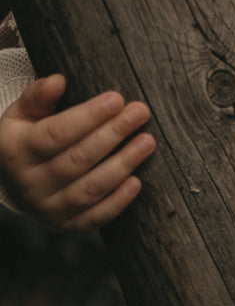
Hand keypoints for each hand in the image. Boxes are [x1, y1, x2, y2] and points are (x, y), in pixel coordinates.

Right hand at [0, 75, 155, 230]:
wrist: (16, 180)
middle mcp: (31, 184)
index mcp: (19, 151)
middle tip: (141, 112)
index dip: (88, 116)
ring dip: (122, 165)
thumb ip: (38, 95)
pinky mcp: (67, 225)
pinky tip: (137, 182)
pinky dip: (117, 202)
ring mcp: (49, 208)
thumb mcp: (23, 113)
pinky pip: (94, 218)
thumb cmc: (27, 135)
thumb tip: (58, 81)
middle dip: (113, 134)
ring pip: (89, 189)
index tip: (117, 98)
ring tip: (147, 142)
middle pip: (77, 160)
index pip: (55, 134)